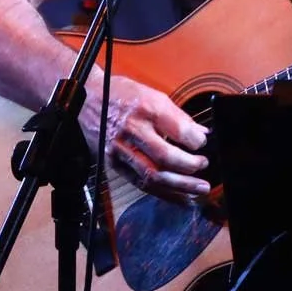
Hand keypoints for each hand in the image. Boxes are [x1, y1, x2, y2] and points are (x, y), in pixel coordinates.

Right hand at [85, 74, 209, 200]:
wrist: (87, 99)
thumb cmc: (121, 94)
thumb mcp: (153, 95)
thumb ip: (178, 117)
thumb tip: (200, 133)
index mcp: (146, 109)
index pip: (178, 130)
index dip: (196, 140)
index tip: (203, 143)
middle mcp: (133, 130)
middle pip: (165, 157)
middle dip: (190, 166)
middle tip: (204, 165)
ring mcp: (121, 149)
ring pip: (153, 175)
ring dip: (180, 186)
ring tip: (199, 188)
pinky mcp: (113, 163)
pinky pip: (139, 182)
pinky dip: (162, 192)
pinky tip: (179, 196)